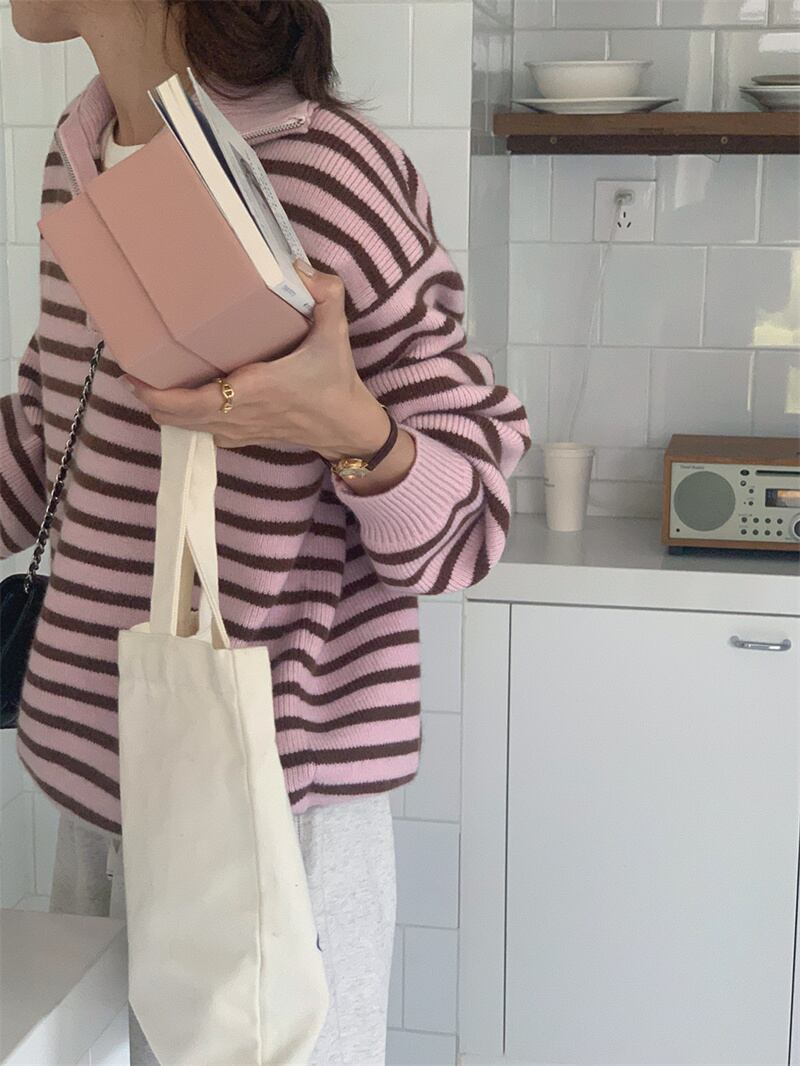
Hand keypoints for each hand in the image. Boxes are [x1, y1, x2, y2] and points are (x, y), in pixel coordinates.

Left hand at [121, 261, 388, 459]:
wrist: (345, 426)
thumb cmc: (336, 383)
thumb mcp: (335, 335)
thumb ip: (326, 296)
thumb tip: (300, 267)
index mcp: (253, 389)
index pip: (192, 401)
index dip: (156, 393)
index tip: (132, 373)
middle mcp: (239, 414)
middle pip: (176, 417)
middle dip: (148, 398)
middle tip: (130, 371)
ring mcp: (239, 430)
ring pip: (186, 427)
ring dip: (164, 410)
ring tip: (148, 384)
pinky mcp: (244, 437)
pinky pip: (204, 433)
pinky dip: (186, 420)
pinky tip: (182, 401)